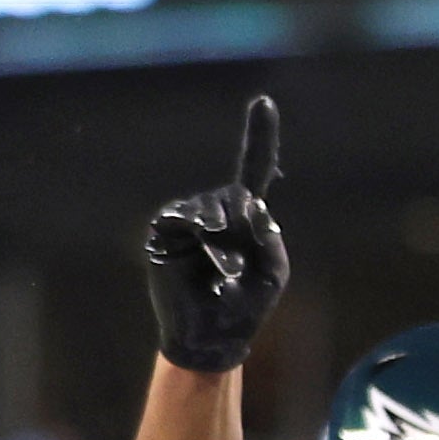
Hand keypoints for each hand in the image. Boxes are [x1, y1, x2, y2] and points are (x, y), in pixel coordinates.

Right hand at [142, 95, 287, 373]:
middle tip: (238, 265)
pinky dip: (202, 239)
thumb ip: (271, 239)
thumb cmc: (245, 306)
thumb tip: (253, 206)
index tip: (265, 103)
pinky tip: (204, 260)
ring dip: (223, 240)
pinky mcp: (165, 229)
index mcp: (245, 218)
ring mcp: (187, 218)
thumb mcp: (273, 274)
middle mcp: (215, 211)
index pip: (253, 170)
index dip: (260, 138)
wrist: (211, 336)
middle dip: (242, 226)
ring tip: (222, 272)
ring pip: (212, 208)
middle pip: (235, 196)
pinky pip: (185, 219)